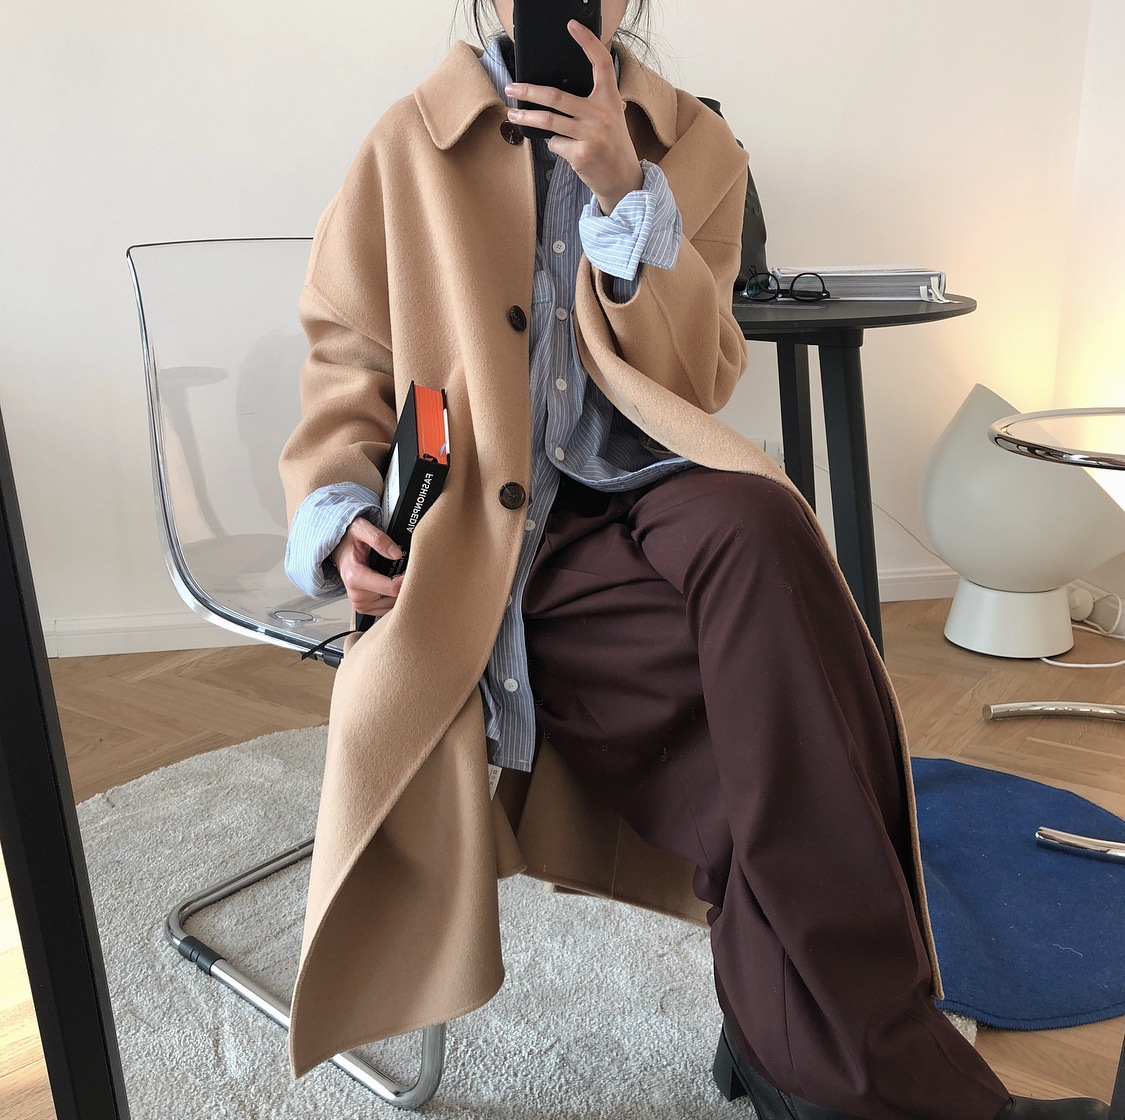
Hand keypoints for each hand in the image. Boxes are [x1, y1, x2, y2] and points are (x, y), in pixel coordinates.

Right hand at [330, 515, 404, 619]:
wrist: (338, 551)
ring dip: (400, 593)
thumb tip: (396, 554)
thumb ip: (379, 539)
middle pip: (394, 599)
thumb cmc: (349, 541)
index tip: (414, 570)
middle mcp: (357, 595)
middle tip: (406, 572)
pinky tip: (393, 585)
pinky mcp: (364, 608)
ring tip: (398, 577)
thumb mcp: (361, 529)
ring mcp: (360, 605)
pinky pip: (386, 608)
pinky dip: (393, 598)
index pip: (391, 589)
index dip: (407, 580)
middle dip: (404, 586)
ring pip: (392, 606)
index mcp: (356, 577)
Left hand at [503, 19, 643, 214]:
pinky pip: (555, 144)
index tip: (572, 26)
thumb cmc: (611, 144)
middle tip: (512, 87)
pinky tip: (564, 148)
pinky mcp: (581, 155)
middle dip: (528, 91)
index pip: (601, 62)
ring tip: (512, 113)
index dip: (587, 42)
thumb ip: (590, 102)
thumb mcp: (610, 117)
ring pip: (549, 121)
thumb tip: (552, 94)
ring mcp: (591, 135)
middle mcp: (602, 114)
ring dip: (527, 117)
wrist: (623, 178)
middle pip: (556, 96)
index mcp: (610, 98)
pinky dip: (553, 144)